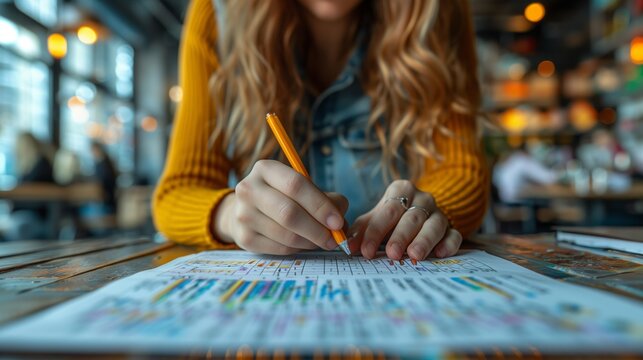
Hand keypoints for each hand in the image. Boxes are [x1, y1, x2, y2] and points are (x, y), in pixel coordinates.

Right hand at [213, 160, 347, 253]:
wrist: (245, 210)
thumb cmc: (283, 196)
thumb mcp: (303, 188)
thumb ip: (327, 199)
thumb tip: (340, 223)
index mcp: (265, 169)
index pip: (295, 185)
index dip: (319, 205)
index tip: (337, 222)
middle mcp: (248, 189)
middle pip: (288, 213)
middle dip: (317, 229)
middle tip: (334, 239)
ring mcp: (243, 214)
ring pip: (285, 234)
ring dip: (310, 241)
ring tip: (321, 240)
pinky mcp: (243, 238)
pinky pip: (279, 248)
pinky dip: (297, 249)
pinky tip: (303, 243)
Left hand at [348, 180, 461, 259]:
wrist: (420, 212)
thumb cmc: (392, 218)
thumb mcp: (376, 218)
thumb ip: (362, 230)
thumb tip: (349, 245)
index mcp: (402, 189)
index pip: (388, 209)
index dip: (376, 231)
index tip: (366, 251)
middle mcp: (423, 198)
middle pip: (411, 217)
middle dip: (400, 236)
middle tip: (392, 254)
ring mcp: (439, 213)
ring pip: (434, 225)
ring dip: (424, 240)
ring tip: (414, 255)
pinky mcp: (452, 228)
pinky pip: (454, 235)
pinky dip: (448, 244)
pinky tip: (440, 254)